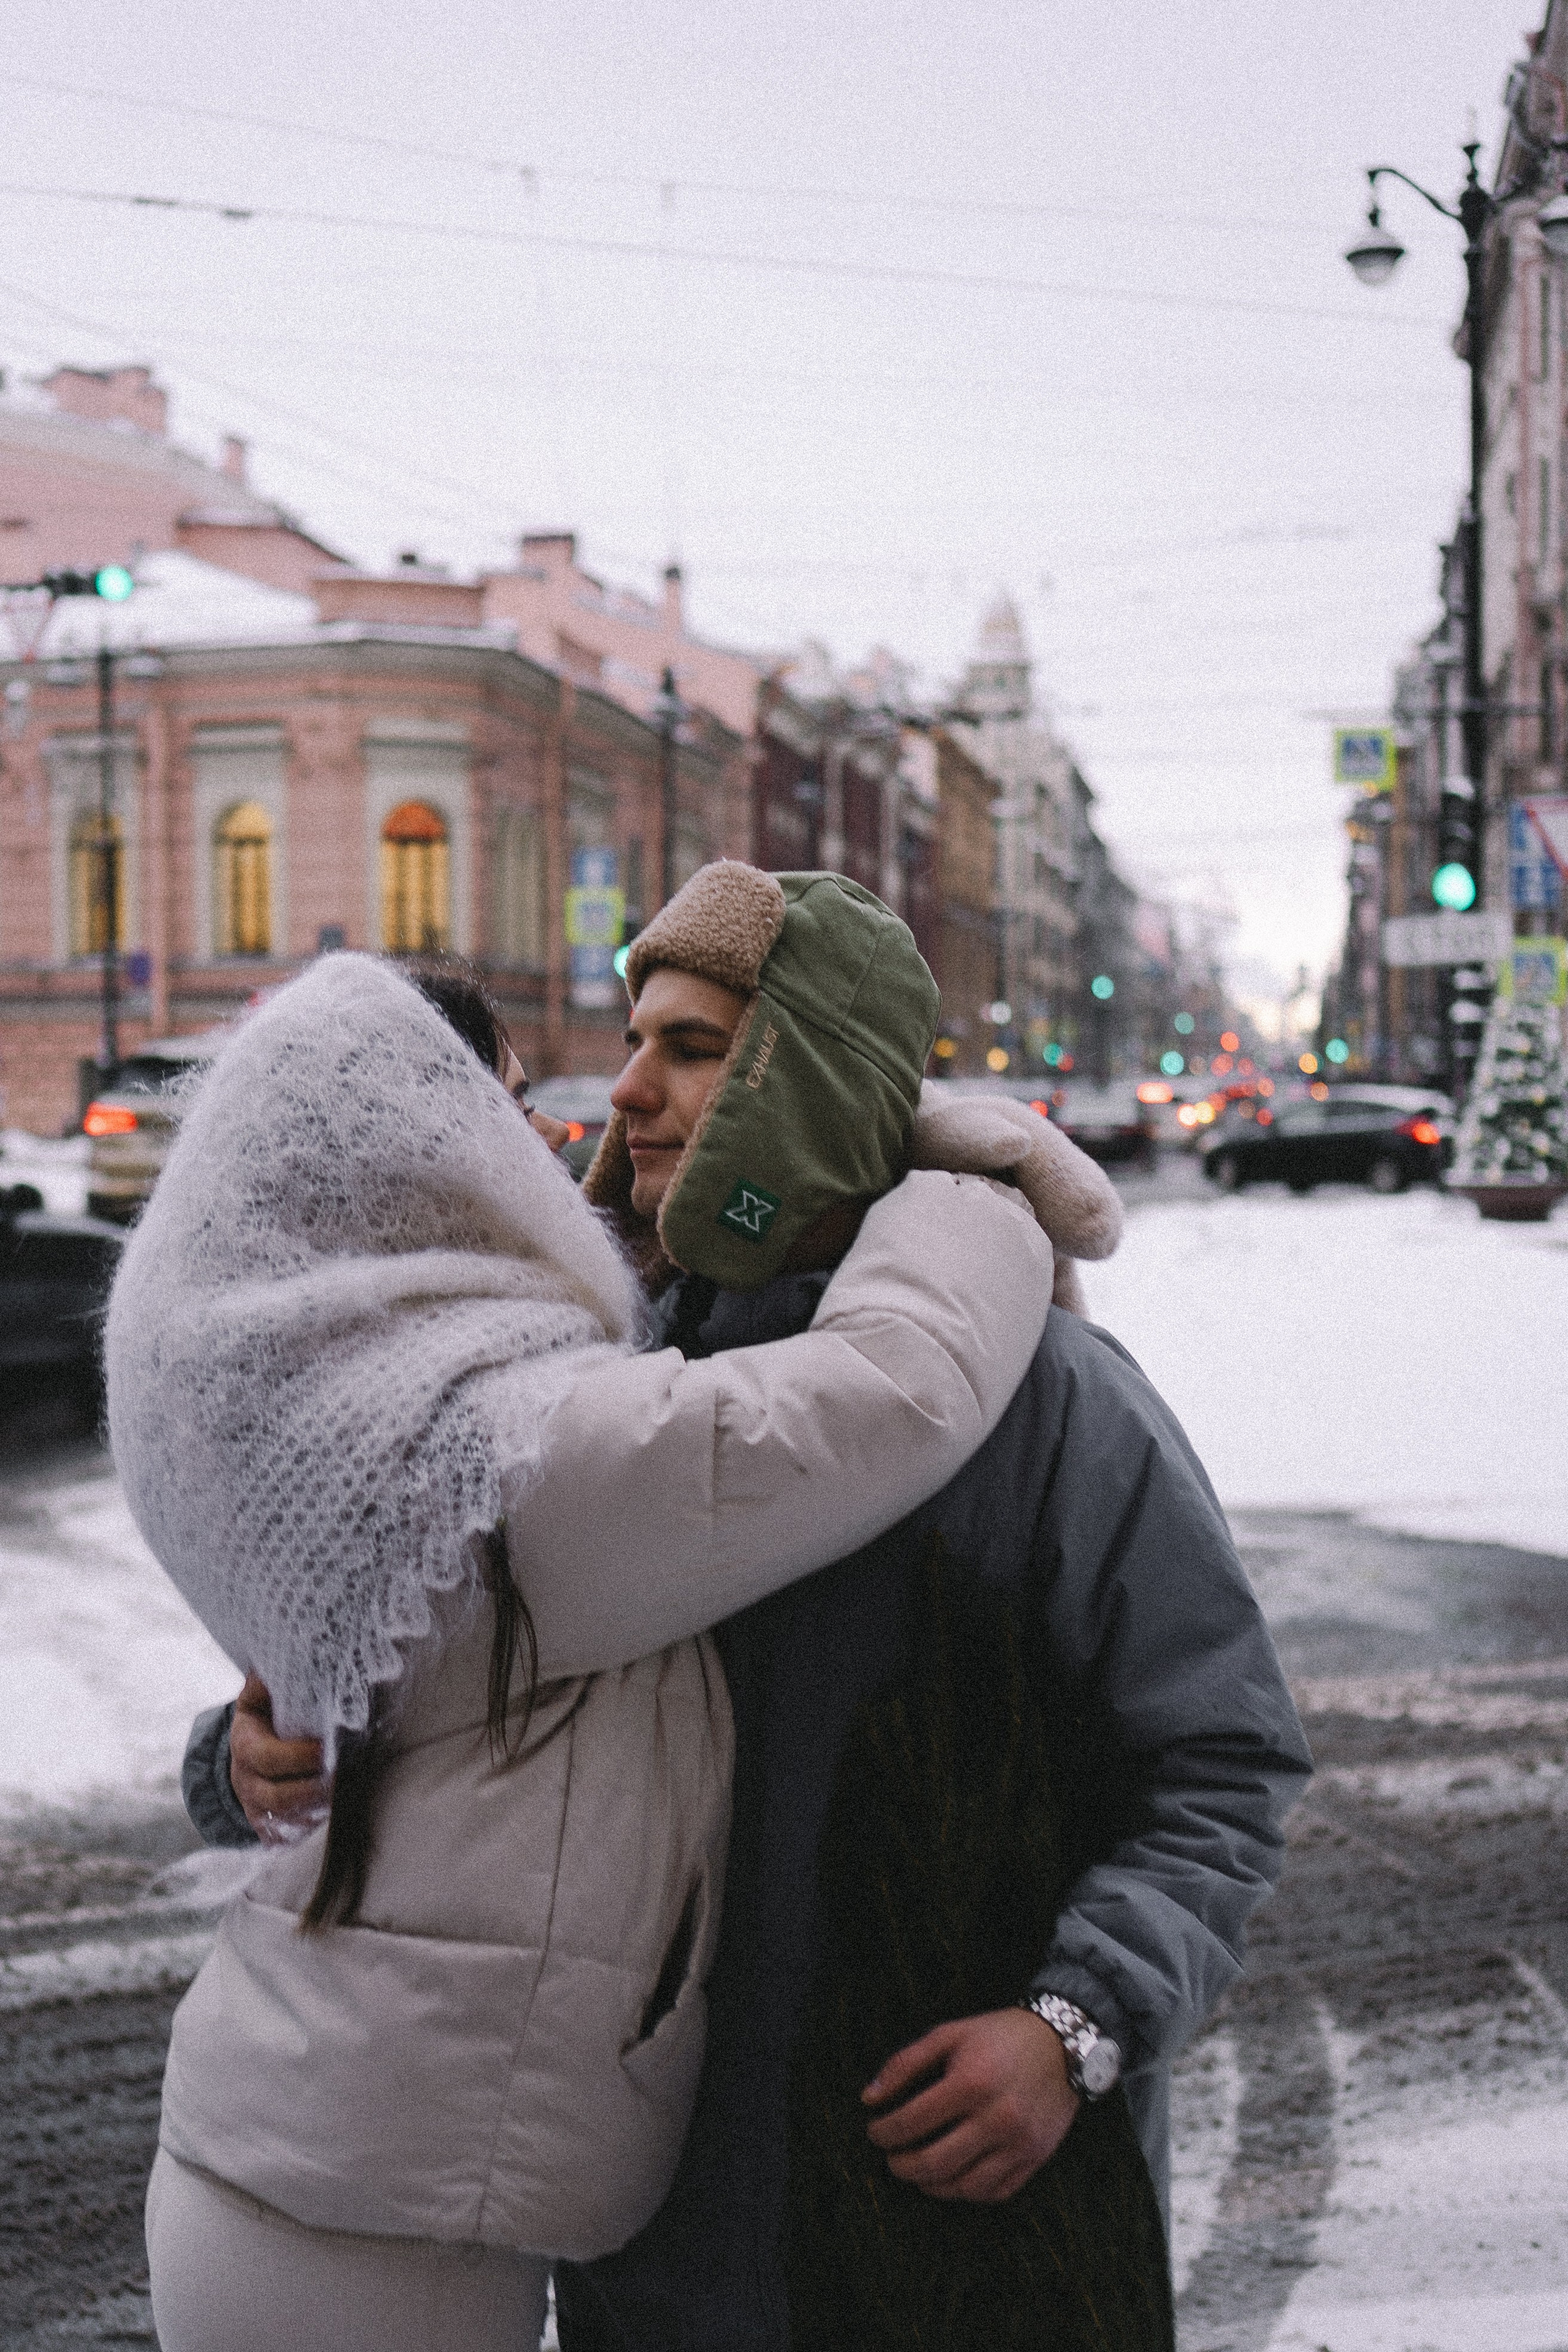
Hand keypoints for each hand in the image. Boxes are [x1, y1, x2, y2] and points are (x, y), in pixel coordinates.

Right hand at [229, 1673, 330, 1843]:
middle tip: (345, 1776)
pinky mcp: (269, 1828)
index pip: (268, 1757)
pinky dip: (311, 1833)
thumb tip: (293, 1657)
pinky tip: (335, 1820)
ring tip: (346, 1797)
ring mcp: (256, 1809)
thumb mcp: (261, 1694)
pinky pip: (287, 1840)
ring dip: (317, 1812)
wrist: (249, 1751)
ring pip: (286, 1821)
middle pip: (278, 1796)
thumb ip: (272, 1679)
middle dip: (314, 1788)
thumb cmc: (266, 1716)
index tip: (329, 1749)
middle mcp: (246, 1781)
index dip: (298, 1756)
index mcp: (245, 1743)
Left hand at [862, 2007, 1080, 2203]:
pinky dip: (967, 2192)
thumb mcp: (950, 2034)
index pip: (911, 2122)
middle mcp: (996, 2118)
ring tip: (918, 2172)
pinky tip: (952, 2179)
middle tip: (891, 2159)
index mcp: (970, 2082)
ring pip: (964, 2186)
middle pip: (934, 2163)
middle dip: (902, 2166)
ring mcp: (1019, 2143)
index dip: (884, 2132)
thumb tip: (868, 2098)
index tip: (874, 2132)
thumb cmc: (999, 2036)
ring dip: (931, 2185)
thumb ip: (905, 2063)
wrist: (1062, 2044)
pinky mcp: (1036, 2157)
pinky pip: (995, 2192)